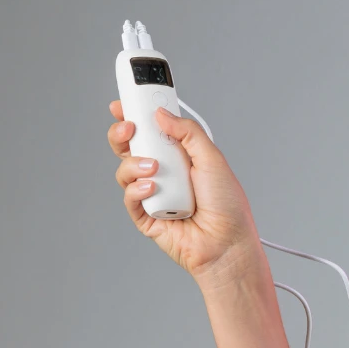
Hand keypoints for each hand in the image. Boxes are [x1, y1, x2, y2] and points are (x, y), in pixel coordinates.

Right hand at [108, 100, 262, 287]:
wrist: (227, 242)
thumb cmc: (227, 205)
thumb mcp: (212, 159)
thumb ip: (188, 133)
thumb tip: (161, 114)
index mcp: (181, 156)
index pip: (152, 131)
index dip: (135, 117)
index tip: (121, 104)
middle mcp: (165, 173)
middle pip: (130, 147)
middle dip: (122, 134)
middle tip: (128, 128)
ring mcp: (153, 194)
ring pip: (125, 170)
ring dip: (134, 165)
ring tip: (155, 169)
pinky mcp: (146, 216)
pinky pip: (130, 198)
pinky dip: (137, 190)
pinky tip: (151, 189)